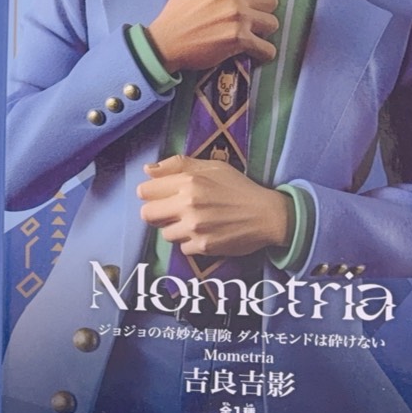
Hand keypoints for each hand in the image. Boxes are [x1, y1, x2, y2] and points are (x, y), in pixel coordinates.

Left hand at [137, 155, 290, 256]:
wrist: (267, 215)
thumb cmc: (238, 187)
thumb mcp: (211, 167)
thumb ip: (177, 165)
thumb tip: (147, 170)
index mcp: (188, 182)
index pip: (144, 191)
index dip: (151, 193)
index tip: (162, 195)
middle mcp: (188, 205)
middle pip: (147, 214)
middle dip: (156, 213)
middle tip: (172, 211)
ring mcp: (195, 228)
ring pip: (164, 233)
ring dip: (175, 229)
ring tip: (194, 222)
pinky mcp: (203, 246)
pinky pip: (182, 248)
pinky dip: (190, 243)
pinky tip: (205, 233)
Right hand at [146, 0, 278, 73]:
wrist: (164, 43)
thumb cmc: (176, 15)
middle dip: (263, 9)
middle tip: (250, 17)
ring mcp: (238, 18)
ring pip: (272, 23)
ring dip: (263, 30)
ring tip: (250, 35)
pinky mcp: (239, 40)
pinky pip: (268, 48)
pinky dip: (264, 53)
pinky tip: (255, 52)